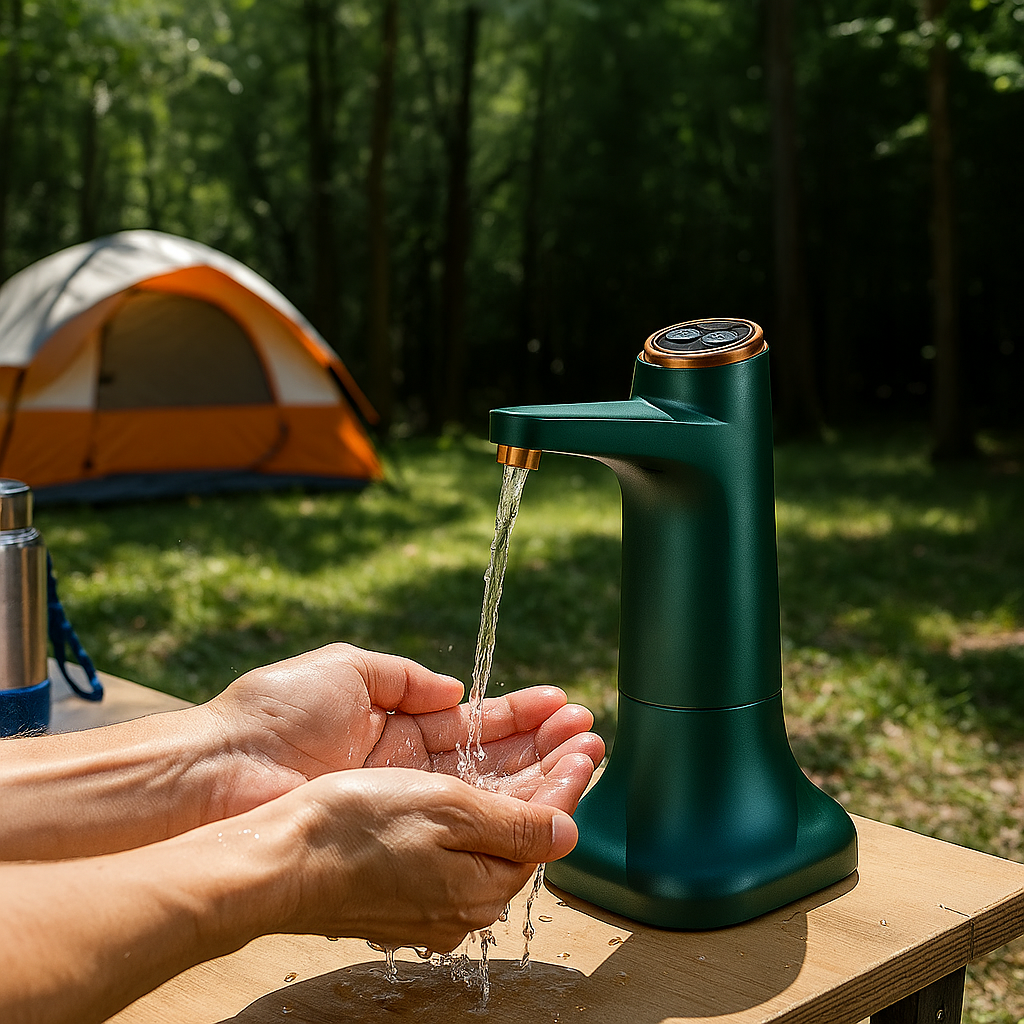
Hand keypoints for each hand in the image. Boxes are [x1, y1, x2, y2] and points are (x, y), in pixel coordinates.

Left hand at [203, 644, 603, 816]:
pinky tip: (545, 797)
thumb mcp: (348, 669)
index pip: (473, 721)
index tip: (562, 704)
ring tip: (585, 756)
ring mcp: (405, 803)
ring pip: (487, 791)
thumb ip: (406, 678)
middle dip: (543, 746)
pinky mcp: (396, 834)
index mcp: (397, 722)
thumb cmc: (275, 712)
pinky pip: (463, 822)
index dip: (519, 713)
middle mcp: (408, 767)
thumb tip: (455, 689)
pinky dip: (507, 810)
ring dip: (539, 775)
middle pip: (491, 759)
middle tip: (589, 734)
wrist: (221, 770)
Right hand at [255, 760, 592, 950]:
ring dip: (520, 780)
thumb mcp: (449, 813)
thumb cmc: (357, 828)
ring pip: (489, 828)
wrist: (276, 858)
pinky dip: (477, 799)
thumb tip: (569, 832)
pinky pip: (454, 837)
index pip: (545, 826)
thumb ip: (516, 824)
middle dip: (552, 772)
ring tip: (546, 740)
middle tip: (579, 730)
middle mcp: (461, 899)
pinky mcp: (400, 881)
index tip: (589, 740)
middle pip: (521, 826)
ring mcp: (429, 895)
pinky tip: (484, 774)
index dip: (569, 777)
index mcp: (481, 886)